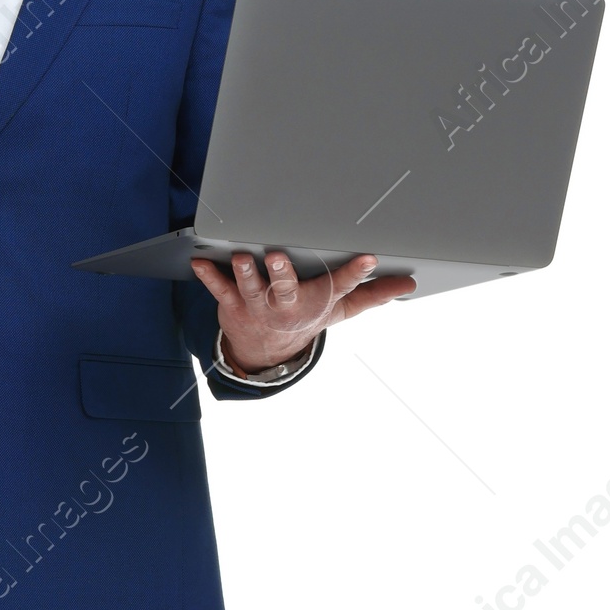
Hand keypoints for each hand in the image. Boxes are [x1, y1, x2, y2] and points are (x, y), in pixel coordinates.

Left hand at [189, 248, 416, 372]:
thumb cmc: (305, 317)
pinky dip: (208, 276)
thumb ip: (372, 295)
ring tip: (242, 257)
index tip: (369, 258)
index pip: (341, 287)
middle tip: (277, 256)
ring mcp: (257, 305)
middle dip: (282, 273)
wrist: (266, 352)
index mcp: (316, 301)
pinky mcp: (232, 303)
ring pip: (250, 287)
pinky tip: (199, 263)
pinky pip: (218, 288)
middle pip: (286, 288)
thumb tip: (409, 284)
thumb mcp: (340, 309)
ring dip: (245, 273)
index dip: (356, 273)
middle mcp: (286, 304)